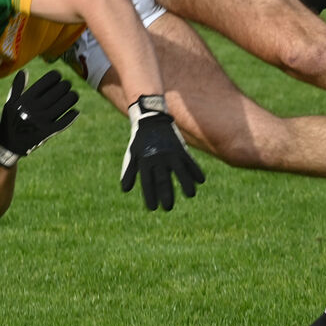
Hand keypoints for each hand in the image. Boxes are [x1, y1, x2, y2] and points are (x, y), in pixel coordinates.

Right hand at [0, 70, 79, 167]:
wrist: (7, 147)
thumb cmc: (9, 122)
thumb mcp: (9, 104)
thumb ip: (16, 87)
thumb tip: (24, 71)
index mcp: (25, 99)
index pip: (47, 81)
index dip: (56, 76)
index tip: (58, 76)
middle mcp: (34, 109)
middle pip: (59, 90)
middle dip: (65, 85)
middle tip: (67, 85)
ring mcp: (41, 121)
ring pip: (65, 104)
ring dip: (72, 97)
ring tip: (73, 95)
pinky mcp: (47, 133)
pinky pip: (64, 122)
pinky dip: (72, 116)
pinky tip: (76, 111)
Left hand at [121, 95, 204, 210]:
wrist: (151, 117)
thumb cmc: (140, 139)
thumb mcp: (133, 154)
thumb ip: (130, 171)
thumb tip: (126, 189)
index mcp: (145, 160)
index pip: (147, 182)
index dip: (150, 196)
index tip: (153, 208)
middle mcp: (159, 158)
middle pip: (163, 180)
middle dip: (166, 195)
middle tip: (168, 208)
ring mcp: (171, 152)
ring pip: (180, 171)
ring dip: (186, 184)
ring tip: (190, 195)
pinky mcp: (180, 148)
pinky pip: (190, 161)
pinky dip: (195, 171)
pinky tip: (200, 181)